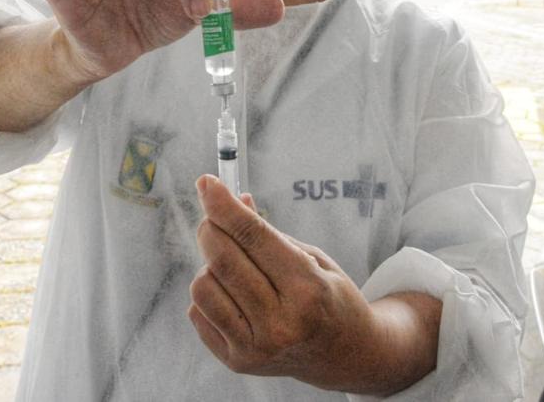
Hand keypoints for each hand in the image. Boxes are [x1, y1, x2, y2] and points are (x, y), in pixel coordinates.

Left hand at [189, 175, 385, 392]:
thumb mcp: (312, 257)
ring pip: (203, 286)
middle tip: (213, 217)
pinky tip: (233, 296)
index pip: (253, 237)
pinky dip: (209, 294)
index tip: (206, 182)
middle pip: (223, 259)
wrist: (344, 355)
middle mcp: (281, 323)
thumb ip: (268, 233)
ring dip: (210, 266)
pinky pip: (198, 312)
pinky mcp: (237, 362)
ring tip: (235, 268)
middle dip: (210, 227)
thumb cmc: (330, 298)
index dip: (225, 205)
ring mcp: (256, 347)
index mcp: (308, 289)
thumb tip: (234, 200)